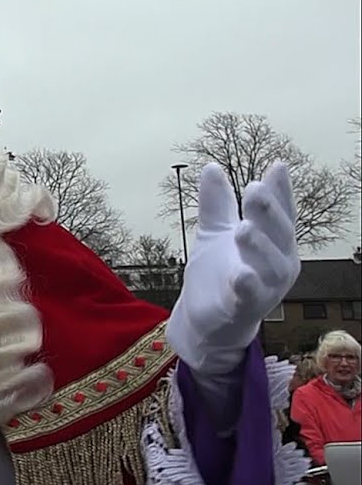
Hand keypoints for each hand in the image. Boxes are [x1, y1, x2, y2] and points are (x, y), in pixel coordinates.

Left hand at [166, 162, 299, 374]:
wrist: (203, 318)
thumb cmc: (219, 273)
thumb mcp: (214, 233)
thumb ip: (216, 204)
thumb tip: (211, 167)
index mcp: (273, 242)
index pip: (281, 213)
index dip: (281, 192)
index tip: (277, 167)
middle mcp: (278, 264)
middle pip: (279, 234)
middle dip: (268, 211)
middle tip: (255, 187)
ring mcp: (265, 288)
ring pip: (270, 266)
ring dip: (259, 246)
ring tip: (244, 227)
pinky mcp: (244, 308)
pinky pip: (250, 297)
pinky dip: (247, 285)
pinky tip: (240, 273)